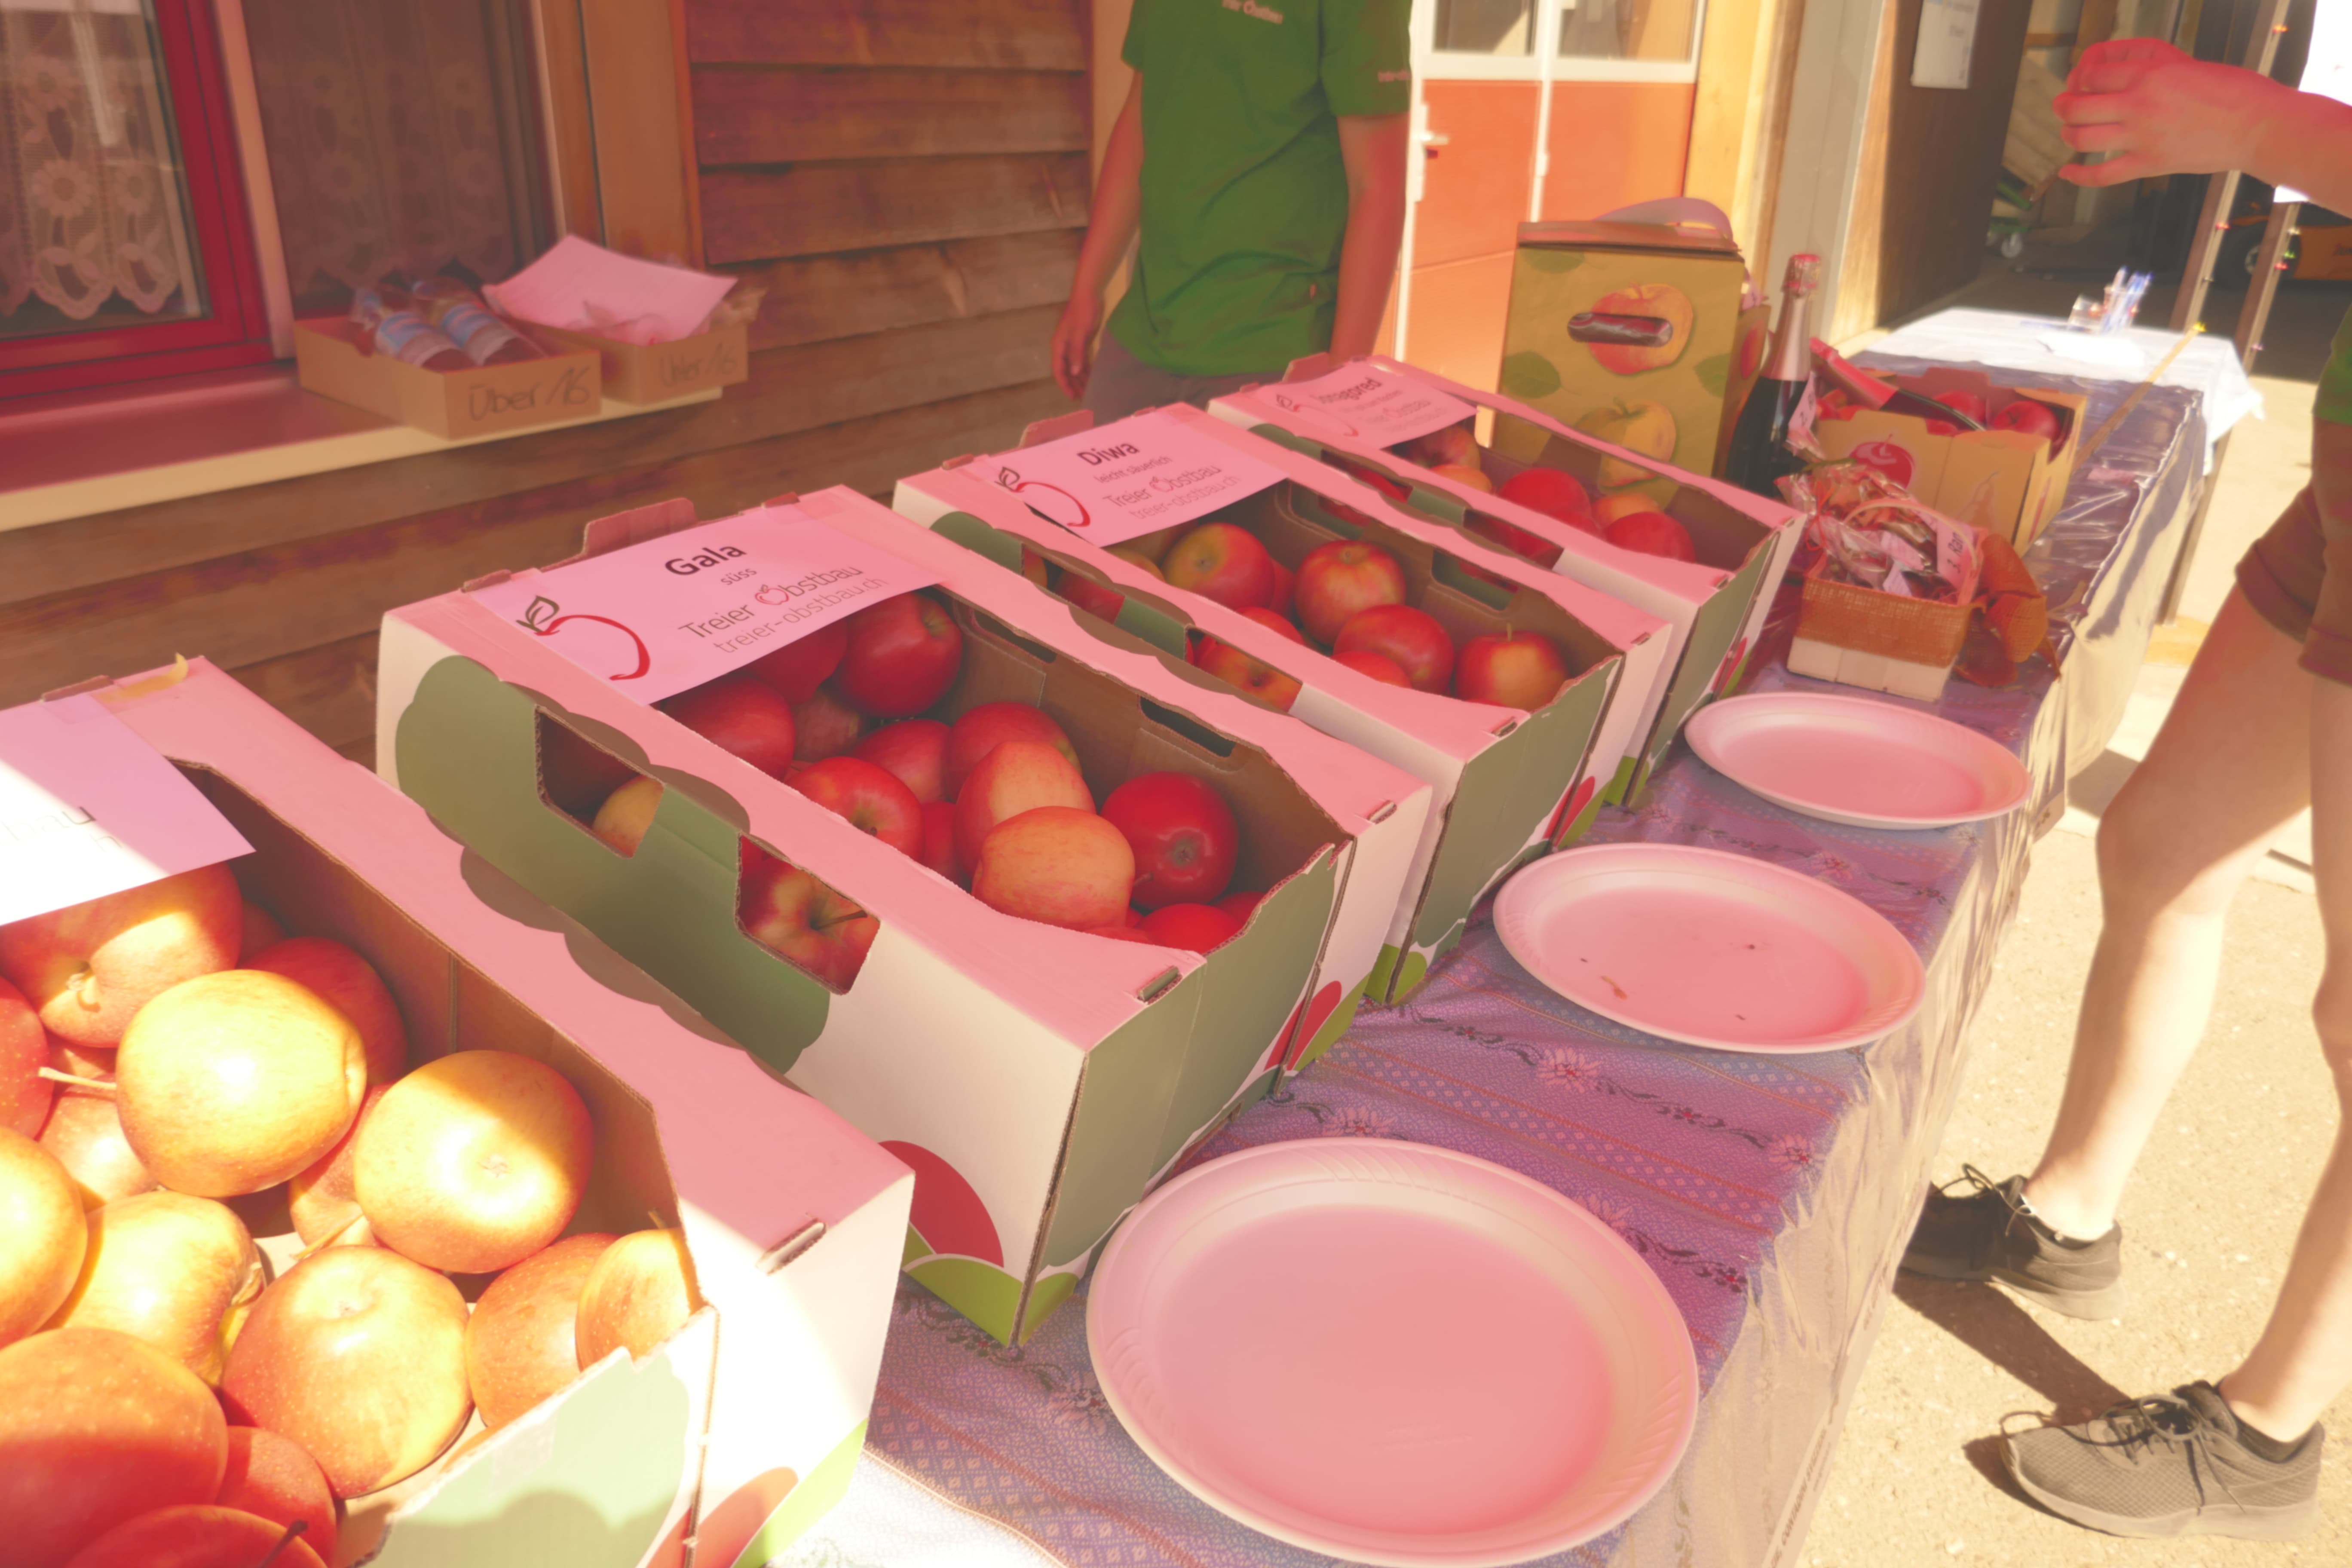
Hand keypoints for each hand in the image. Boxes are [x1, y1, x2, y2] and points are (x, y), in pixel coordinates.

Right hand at [1051, 291, 1103, 401]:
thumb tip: (1074, 372)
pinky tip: (1092, 377)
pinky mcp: (1081, 341)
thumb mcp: (1080, 333)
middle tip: (1082, 398)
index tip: (1072, 397)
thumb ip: (1077, 352)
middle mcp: (1063, 347)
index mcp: (1059, 345)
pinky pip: (1081, 360)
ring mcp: (1072, 345)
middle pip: (1066, 371)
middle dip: (1072, 384)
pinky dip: (1085, 369)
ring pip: (1074, 366)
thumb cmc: (1082, 312)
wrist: (1088, 294)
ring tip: (1088, 391)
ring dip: (1079, 379)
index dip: (1064, 384)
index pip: (1058, 370)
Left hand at [2054, 38, 2286, 186]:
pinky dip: (2077, 175)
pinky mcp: (2150, 165)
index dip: (2078, 77)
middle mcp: (2139, 104)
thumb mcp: (2187, 63)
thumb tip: (2118, 66)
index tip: (2080, 82)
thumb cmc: (2231, 90)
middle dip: (2063, 106)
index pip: (2092, 73)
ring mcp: (2142, 137)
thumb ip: (2151, 63)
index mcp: (2150, 73)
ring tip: (2069, 132)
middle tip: (2063, 106)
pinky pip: (2101, 175)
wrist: (2258, 125)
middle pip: (2077, 106)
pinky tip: (2066, 171)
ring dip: (2068, 134)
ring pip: (2082, 138)